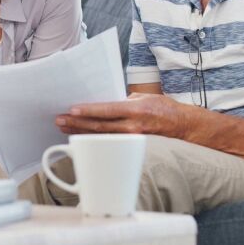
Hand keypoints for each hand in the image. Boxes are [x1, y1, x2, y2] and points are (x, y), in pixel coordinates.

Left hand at [56, 93, 186, 137]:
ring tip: (64, 127)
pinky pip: (109, 143)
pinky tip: (81, 137)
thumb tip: (104, 103)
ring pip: (101, 136)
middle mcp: (133, 126)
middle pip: (99, 126)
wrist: (183, 126)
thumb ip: (124, 100)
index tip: (73, 110)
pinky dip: (93, 139)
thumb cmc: (163, 108)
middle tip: (60, 119)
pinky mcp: (132, 147)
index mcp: (136, 110)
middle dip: (77, 123)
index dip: (89, 111)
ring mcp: (132, 139)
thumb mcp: (144, 97)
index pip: (107, 110)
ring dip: (81, 131)